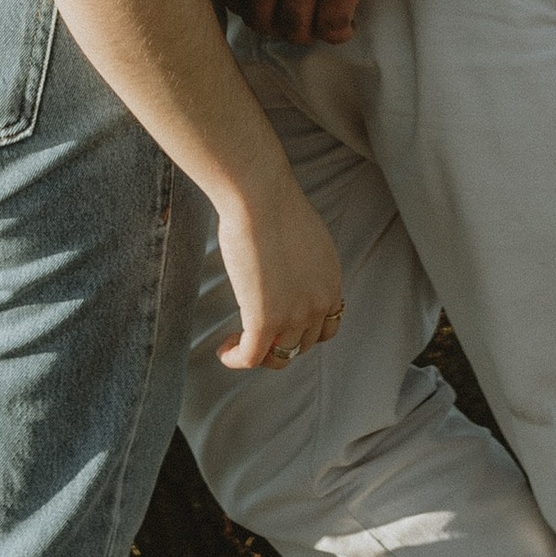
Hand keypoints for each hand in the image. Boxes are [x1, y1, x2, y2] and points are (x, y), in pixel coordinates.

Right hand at [211, 171, 344, 369]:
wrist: (261, 198)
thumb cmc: (273, 204)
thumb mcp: (303, 236)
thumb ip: (300, 260)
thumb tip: (281, 264)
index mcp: (331, 281)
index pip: (327, 326)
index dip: (303, 331)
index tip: (282, 325)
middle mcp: (319, 302)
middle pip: (304, 344)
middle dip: (281, 343)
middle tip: (257, 335)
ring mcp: (295, 314)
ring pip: (280, 356)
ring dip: (259, 354)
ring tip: (238, 344)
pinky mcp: (266, 320)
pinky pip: (251, 356)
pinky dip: (236, 358)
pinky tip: (224, 350)